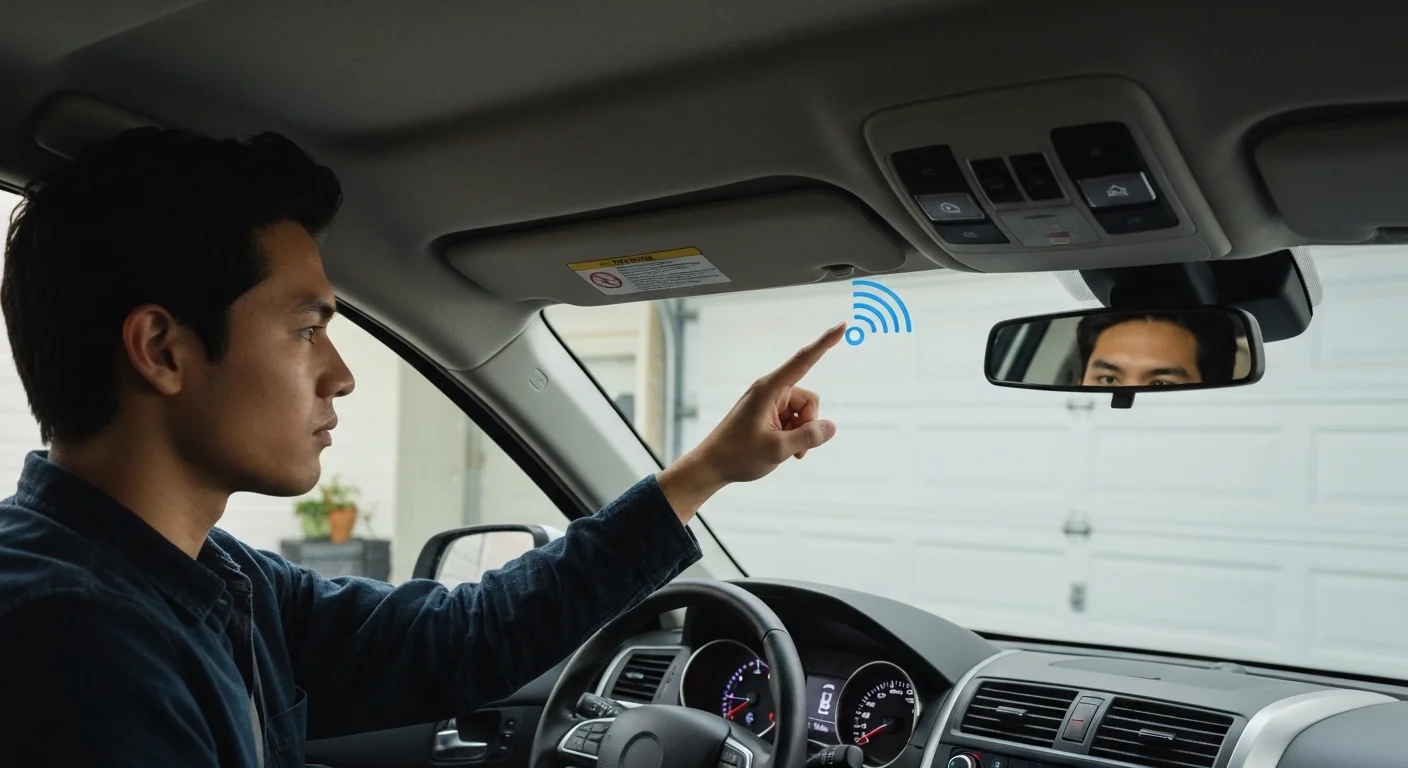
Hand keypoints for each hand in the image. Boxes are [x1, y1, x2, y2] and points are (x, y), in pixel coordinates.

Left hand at [657, 322, 845, 522]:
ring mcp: (770, 402)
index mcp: (769, 388)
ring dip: (801, 433)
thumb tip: (831, 426)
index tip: (842, 326)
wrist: (713, 466)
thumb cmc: (738, 455)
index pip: (803, 360)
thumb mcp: (777, 449)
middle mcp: (771, 390)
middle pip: (810, 400)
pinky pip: (795, 420)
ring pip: (805, 412)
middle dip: (809, 424)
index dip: (825, 343)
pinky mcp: (770, 413)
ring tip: (785, 451)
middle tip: (794, 448)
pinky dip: (795, 436)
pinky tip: (784, 451)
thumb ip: (808, 437)